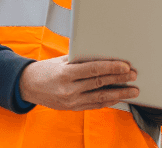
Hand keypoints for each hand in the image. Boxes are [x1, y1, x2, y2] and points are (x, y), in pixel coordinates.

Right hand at [19, 55, 138, 110]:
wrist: (28, 86)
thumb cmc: (46, 69)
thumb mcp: (62, 60)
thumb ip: (81, 58)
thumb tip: (103, 53)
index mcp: (66, 74)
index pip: (94, 70)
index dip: (111, 67)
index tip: (125, 66)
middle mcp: (69, 89)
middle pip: (100, 83)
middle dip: (120, 80)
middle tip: (134, 76)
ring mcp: (71, 102)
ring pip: (100, 97)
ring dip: (119, 93)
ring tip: (133, 90)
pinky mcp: (72, 108)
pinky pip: (94, 105)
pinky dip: (108, 101)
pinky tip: (119, 97)